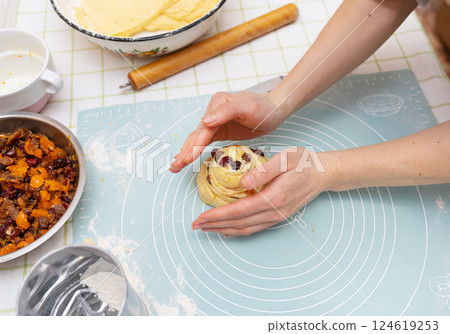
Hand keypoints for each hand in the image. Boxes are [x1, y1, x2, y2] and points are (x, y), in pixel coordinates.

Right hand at [170, 90, 285, 172]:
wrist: (275, 109)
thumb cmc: (264, 107)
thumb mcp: (247, 107)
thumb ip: (226, 112)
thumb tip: (205, 121)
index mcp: (218, 104)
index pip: (204, 129)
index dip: (195, 145)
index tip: (186, 159)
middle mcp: (213, 111)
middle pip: (197, 134)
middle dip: (185, 152)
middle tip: (175, 167)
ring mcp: (215, 120)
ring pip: (198, 138)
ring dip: (186, 152)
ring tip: (175, 166)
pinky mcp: (219, 129)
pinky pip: (205, 140)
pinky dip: (195, 149)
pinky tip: (187, 157)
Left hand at [191, 147, 330, 235]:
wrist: (324, 174)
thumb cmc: (304, 163)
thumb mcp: (286, 159)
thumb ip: (265, 171)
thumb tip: (243, 183)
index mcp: (274, 197)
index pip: (239, 211)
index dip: (218, 215)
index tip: (200, 216)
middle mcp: (275, 211)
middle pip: (239, 224)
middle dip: (215, 225)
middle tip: (195, 225)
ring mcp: (277, 216)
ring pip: (246, 229)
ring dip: (224, 230)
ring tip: (206, 229)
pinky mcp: (279, 216)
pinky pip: (254, 228)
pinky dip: (238, 230)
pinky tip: (228, 230)